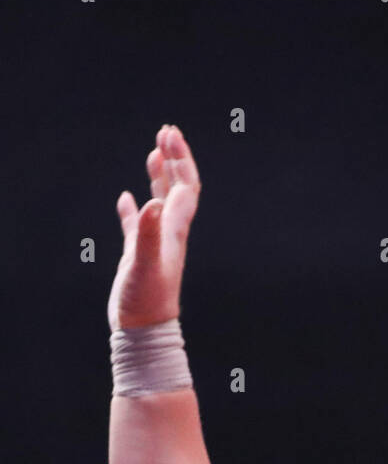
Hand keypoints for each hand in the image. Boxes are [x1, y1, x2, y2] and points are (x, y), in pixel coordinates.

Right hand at [107, 124, 201, 331]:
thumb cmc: (146, 300)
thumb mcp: (145, 264)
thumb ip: (147, 233)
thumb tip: (152, 202)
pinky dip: (133, 208)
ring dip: (158, 178)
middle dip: (172, 159)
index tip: (169, 135)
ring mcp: (154, 244)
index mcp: (173, 230)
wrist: (144, 330)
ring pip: (159, 203)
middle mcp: (168, 234)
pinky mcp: (138, 256)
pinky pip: (137, 225)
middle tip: (165, 133)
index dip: (180, 159)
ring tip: (153, 155)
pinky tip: (126, 198)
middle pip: (177, 189)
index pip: (184, 187)